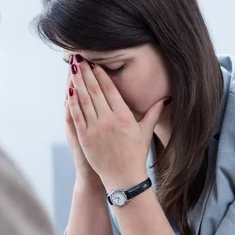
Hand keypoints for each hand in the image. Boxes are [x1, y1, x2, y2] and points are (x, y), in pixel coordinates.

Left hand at [68, 57, 167, 189]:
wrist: (123, 177)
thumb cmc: (135, 154)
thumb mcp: (145, 132)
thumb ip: (154, 113)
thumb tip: (166, 99)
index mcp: (124, 116)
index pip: (110, 89)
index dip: (101, 74)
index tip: (95, 63)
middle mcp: (109, 120)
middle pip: (95, 90)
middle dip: (86, 72)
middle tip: (79, 58)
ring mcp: (96, 128)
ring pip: (84, 100)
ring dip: (77, 82)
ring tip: (72, 68)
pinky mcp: (85, 138)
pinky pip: (77, 116)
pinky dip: (72, 103)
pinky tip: (68, 91)